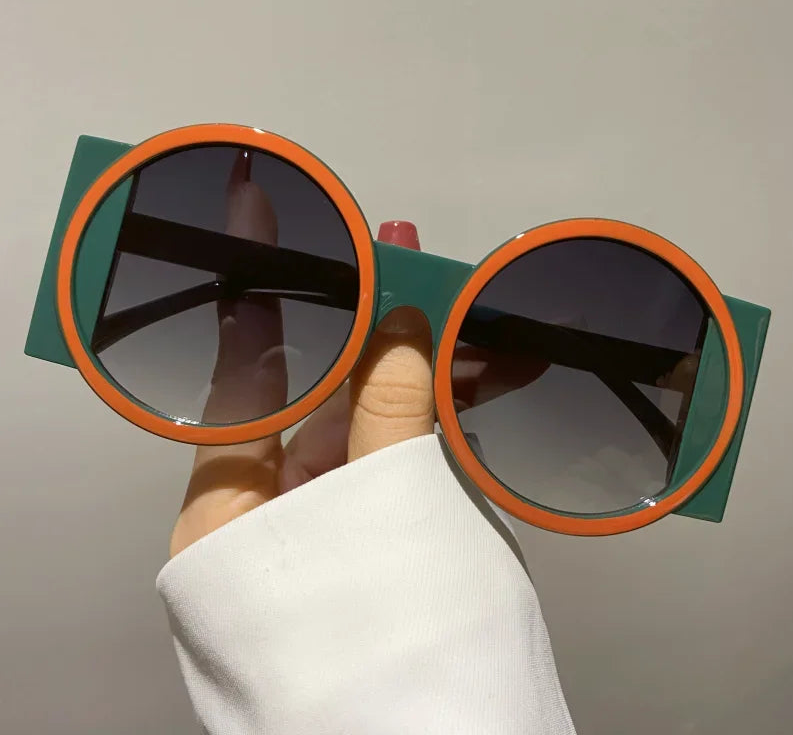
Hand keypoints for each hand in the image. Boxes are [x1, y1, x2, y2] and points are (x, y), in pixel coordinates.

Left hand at [168, 154, 538, 556]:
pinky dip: (442, 413)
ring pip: (372, 412)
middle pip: (317, 383)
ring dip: (425, 362)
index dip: (256, 285)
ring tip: (473, 314)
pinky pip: (404, 451)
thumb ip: (389, 412)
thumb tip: (399, 322)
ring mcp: (328, 515)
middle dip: (368, 317)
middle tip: (403, 252)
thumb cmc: (388, 653)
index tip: (259, 215)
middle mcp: (272, 504)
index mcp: (231, 502)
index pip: (241, 366)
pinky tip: (483, 376)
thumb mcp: (384, 515)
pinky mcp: (380, 529)